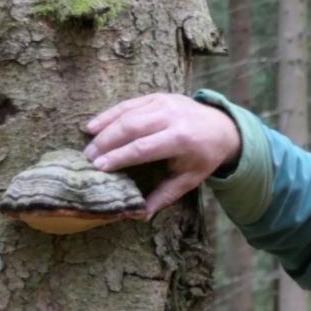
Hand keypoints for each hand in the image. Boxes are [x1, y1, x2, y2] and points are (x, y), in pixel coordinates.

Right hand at [83, 93, 241, 214]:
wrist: (223, 127)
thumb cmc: (204, 157)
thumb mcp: (190, 179)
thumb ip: (166, 195)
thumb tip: (142, 215)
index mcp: (182, 139)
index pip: (143, 148)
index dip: (120, 157)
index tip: (100, 167)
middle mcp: (172, 116)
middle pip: (131, 127)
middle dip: (107, 143)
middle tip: (87, 158)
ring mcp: (164, 103)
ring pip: (127, 114)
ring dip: (104, 129)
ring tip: (88, 146)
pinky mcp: (157, 96)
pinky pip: (129, 104)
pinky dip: (109, 114)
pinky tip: (93, 126)